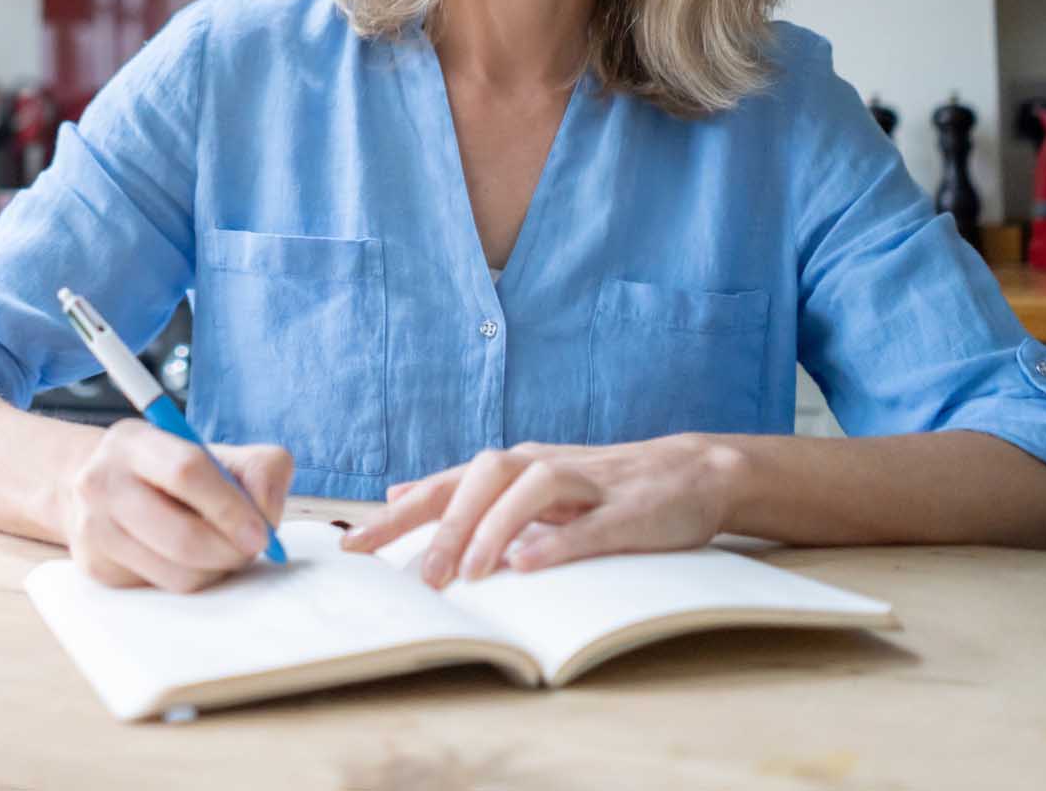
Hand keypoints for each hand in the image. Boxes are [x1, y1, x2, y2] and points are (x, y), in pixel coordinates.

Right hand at [59, 417, 291, 593]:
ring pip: (177, 574)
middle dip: (230, 551)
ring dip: (216, 570)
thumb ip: (258, 469)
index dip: (231, 506)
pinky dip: (191, 578)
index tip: (262, 531)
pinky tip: (187, 557)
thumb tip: (267, 515)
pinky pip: (163, 589)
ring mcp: (94, 529)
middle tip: (252, 548)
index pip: (187, 472)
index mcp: (134, 442)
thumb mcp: (213, 451)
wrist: (98, 485)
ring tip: (221, 549)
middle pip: (183, 537)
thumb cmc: (170, 470)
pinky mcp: (97, 568)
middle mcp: (102, 483)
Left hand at [338, 435, 742, 587]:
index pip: (444, 486)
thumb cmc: (600, 487)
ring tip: (471, 574)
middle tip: (422, 580)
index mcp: (513, 467)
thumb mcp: (527, 483)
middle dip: (445, 527)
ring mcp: (586, 484)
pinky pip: (588, 525)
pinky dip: (557, 543)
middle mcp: (541, 466)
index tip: (354, 548)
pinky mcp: (628, 510)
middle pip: (481, 479)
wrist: (691, 471)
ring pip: (530, 490)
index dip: (397, 516)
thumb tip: (399, 494)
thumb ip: (466, 490)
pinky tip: (530, 565)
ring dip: (495, 530)